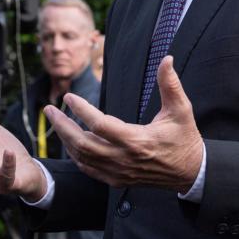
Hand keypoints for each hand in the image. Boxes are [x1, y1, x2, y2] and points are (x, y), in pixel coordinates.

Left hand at [47, 56, 202, 192]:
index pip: (99, 125)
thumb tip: (167, 59)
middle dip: (62, 126)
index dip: (81, 110)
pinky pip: (89, 170)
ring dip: (65, 139)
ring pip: (82, 158)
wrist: (190, 172)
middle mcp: (124, 159)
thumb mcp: (181, 110)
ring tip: (55, 121)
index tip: (69, 96)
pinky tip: (69, 143)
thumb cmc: (184, 138)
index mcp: (137, 140)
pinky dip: (75, 156)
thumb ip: (170, 84)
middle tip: (49, 109)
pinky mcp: (117, 180)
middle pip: (82, 144)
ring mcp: (119, 172)